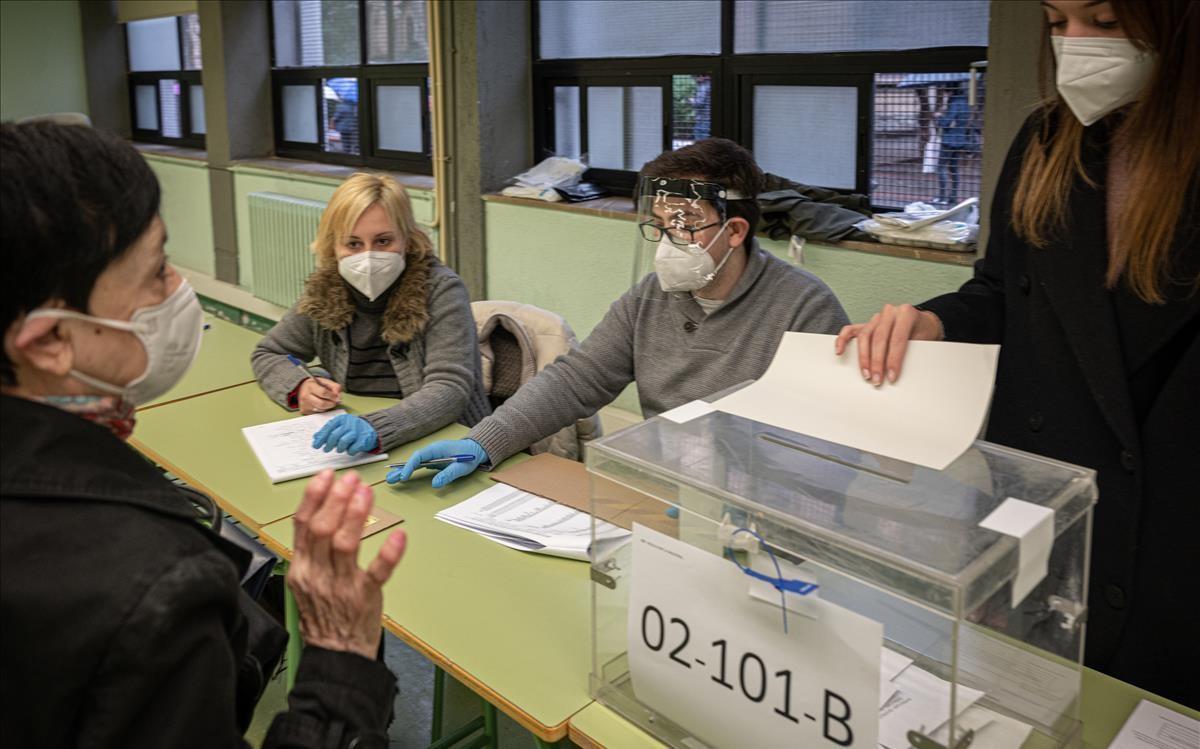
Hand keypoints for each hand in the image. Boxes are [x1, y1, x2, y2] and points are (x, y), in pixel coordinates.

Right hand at [287, 471, 405, 659]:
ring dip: (356, 515)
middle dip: (337, 499)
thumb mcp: (306, 581)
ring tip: (366, 493)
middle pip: (322, 529)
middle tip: (351, 480)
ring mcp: (340, 586)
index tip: (327, 476)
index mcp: (301, 568)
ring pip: (345, 544)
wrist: (335, 654)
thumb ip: (312, 551)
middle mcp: (317, 574)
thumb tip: (323, 511)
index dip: (314, 497)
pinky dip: (388, 553)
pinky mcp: (364, 596)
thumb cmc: (324, 614)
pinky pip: (377, 572)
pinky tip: (398, 535)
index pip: (302, 525)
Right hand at [298, 377, 341, 413]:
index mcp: (310, 386)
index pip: (323, 392)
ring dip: (327, 407)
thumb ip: (335, 387)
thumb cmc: (316, 385)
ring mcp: (304, 404)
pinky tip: (322, 405)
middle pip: (322, 404)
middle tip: (334, 402)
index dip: (332, 396)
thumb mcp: (326, 382)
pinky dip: (322, 409)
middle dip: (331, 403)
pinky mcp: (304, 411)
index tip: (337, 397)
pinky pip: (317, 413)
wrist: (302, 388)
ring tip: (328, 402)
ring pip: (321, 409)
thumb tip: (339, 396)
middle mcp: (305, 396)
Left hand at [312, 413, 377, 454]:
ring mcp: (357, 431)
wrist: (370, 428)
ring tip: (339, 449)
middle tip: (326, 449)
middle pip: (334, 435)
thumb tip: (316, 437)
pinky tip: (350, 450)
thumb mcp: (339, 426)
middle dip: (328, 444)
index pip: (328, 428)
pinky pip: (353, 448)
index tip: (316, 445)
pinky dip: (350, 451)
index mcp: (341, 419)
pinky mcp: (363, 440)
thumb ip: (327, 431)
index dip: (321, 438)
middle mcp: (349, 424)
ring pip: (343, 442)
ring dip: (339, 448)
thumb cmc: (351, 428)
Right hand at [386, 439, 487, 488]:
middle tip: (390, 478)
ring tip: (391, 479)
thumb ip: (448, 474)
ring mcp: (432, 456)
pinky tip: (402, 477)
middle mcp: (432, 451)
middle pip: (413, 460)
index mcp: (437, 448)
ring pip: (415, 463)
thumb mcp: (461, 467)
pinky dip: (411, 471)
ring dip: (403, 471)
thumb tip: (435, 484)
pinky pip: (419, 466)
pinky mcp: (433, 461)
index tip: (403, 476)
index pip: (419, 456)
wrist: (476, 449)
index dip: (409, 466)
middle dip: (401, 469)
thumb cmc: (469, 456)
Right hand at [833, 304, 943, 385]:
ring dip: (864, 358)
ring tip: (866, 374)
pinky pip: (851, 330)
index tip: (892, 376)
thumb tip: (897, 372)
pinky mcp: (866, 324)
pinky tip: (839, 351)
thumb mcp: (925, 340)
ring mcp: (876, 318)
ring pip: (865, 337)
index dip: (894, 360)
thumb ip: (912, 351)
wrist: (923, 323)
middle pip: (879, 339)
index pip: (897, 339)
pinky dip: (843, 340)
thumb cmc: (924, 332)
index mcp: (906, 313)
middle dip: (877, 362)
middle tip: (877, 379)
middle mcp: (889, 313)